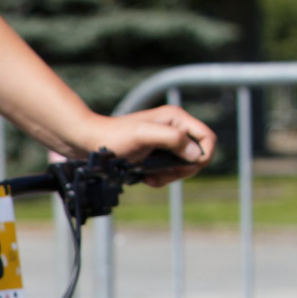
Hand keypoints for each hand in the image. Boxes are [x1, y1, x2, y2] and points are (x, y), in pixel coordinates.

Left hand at [69, 104, 213, 184]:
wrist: (89, 142)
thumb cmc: (113, 137)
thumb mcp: (143, 135)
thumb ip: (171, 139)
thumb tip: (194, 153)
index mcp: (176, 118)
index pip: (208, 138)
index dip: (202, 156)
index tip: (183, 168)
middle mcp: (175, 127)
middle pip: (198, 154)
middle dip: (183, 170)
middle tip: (161, 176)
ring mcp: (166, 141)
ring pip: (185, 165)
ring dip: (171, 176)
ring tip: (151, 179)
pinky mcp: (157, 153)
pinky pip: (171, 169)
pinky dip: (162, 177)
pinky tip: (147, 179)